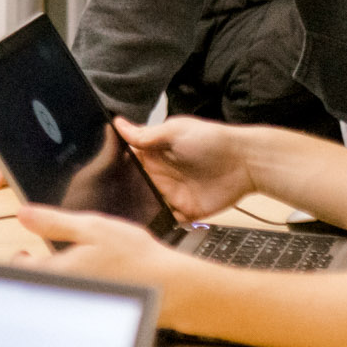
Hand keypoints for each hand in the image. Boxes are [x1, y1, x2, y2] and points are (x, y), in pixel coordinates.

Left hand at [15, 204, 197, 317]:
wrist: (171, 288)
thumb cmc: (135, 258)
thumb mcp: (92, 228)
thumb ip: (53, 222)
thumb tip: (23, 214)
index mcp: (57, 275)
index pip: (19, 272)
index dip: (18, 259)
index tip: (26, 252)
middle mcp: (64, 297)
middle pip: (35, 288)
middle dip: (34, 275)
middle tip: (41, 260)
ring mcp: (79, 308)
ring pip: (54, 297)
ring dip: (54, 285)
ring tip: (68, 272)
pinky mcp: (94, 316)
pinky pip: (73, 306)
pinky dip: (73, 295)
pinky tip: (91, 285)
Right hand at [116, 115, 256, 220]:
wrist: (245, 162)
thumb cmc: (213, 140)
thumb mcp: (175, 131)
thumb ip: (146, 134)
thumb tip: (119, 124)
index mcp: (155, 153)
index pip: (127, 160)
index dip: (114, 164)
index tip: (101, 168)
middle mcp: (160, 174)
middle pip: (133, 185)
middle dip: (122, 190)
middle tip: (111, 194)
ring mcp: (172, 193)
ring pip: (145, 204)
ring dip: (138, 207)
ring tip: (126, 210)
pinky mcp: (185, 211)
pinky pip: (166, 220)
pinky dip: (158, 222)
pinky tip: (150, 219)